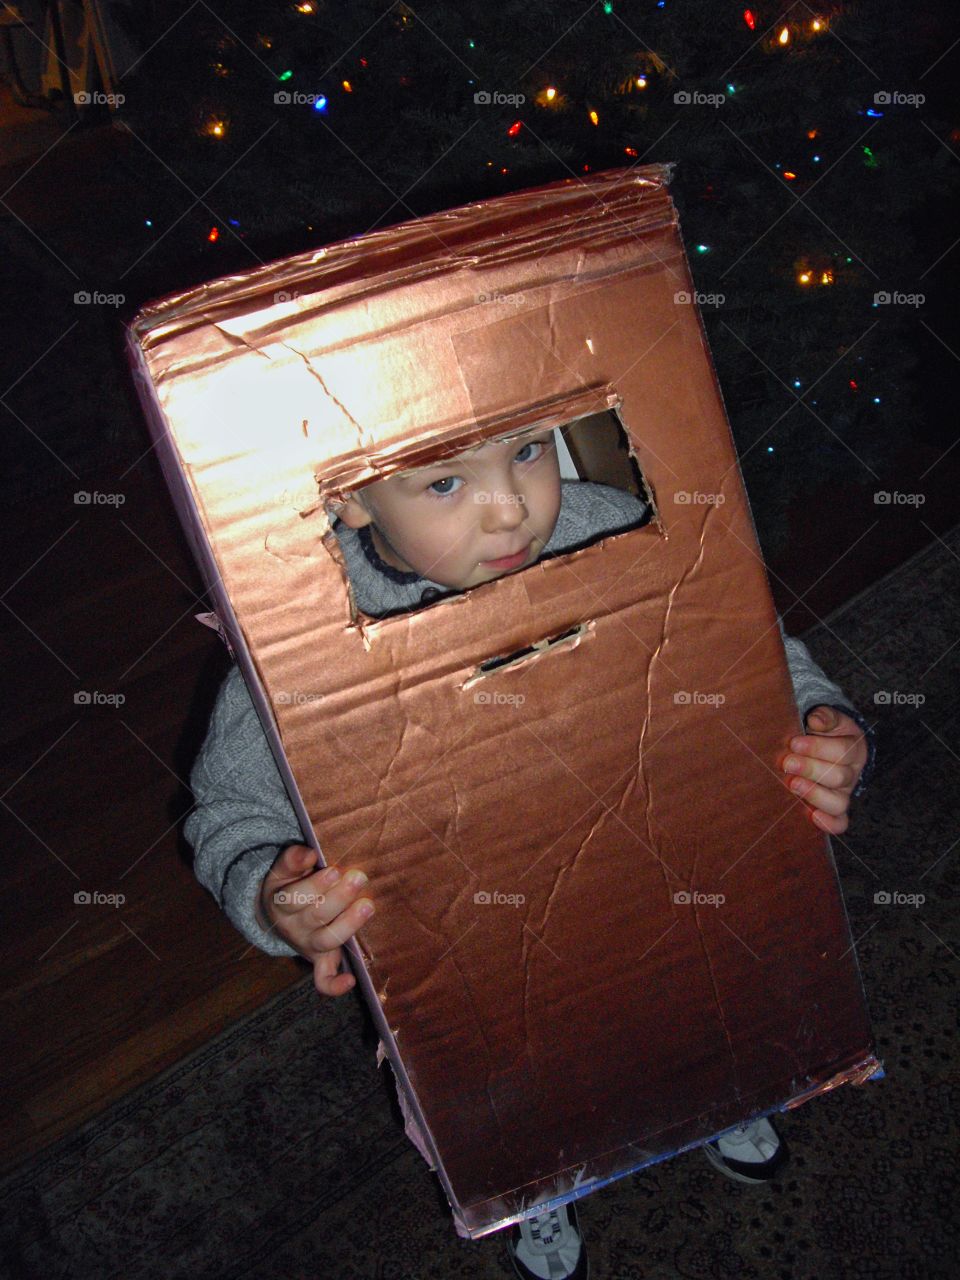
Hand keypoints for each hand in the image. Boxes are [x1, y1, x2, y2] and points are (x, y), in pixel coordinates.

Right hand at [257, 843, 373, 996]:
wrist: (277, 917)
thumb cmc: (287, 887)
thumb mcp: (282, 872)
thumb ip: (292, 860)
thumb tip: (309, 854)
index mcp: (282, 904)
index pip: (296, 897)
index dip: (316, 885)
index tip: (335, 871)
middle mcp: (295, 928)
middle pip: (316, 916)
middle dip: (339, 897)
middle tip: (359, 877)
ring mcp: (308, 947)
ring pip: (326, 941)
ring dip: (348, 924)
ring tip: (368, 905)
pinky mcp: (320, 961)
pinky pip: (323, 980)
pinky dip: (334, 985)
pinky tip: (351, 980)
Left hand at [781, 705, 867, 835]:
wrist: (829, 746)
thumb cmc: (824, 732)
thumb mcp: (828, 719)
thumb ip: (825, 717)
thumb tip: (817, 720)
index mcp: (854, 749)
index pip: (842, 751)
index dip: (818, 748)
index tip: (794, 743)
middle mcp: (852, 774)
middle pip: (839, 777)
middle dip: (811, 769)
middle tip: (787, 763)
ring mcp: (843, 793)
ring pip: (838, 802)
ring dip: (814, 794)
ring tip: (793, 785)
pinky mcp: (835, 808)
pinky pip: (839, 822)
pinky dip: (829, 823)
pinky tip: (812, 817)